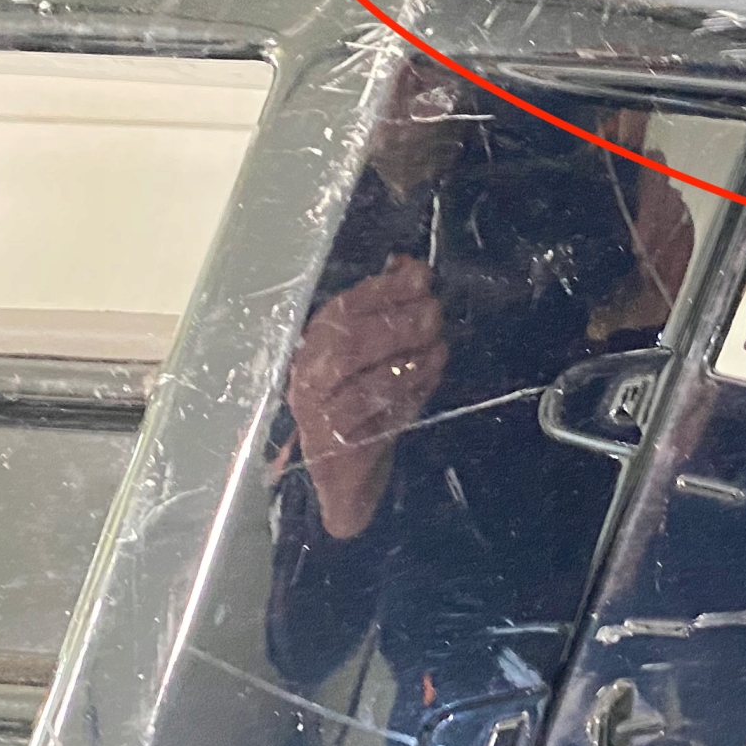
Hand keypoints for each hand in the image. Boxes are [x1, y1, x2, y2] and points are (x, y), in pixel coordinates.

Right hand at [286, 254, 446, 537]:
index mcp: (313, 348)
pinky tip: (429, 380)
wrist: (343, 479)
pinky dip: (406, 398)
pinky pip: (374, 422)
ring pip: (360, 384)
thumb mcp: (373, 357)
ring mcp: (318, 418)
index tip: (420, 276)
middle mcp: (307, 381)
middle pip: (346, 345)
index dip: (382, 290)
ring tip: (438, 348)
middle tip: (434, 314)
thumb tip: (412, 266)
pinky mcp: (339, 452)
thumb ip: (388, 313)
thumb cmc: (360, 407)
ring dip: (405, 362)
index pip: (340, 310)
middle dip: (395, 325)